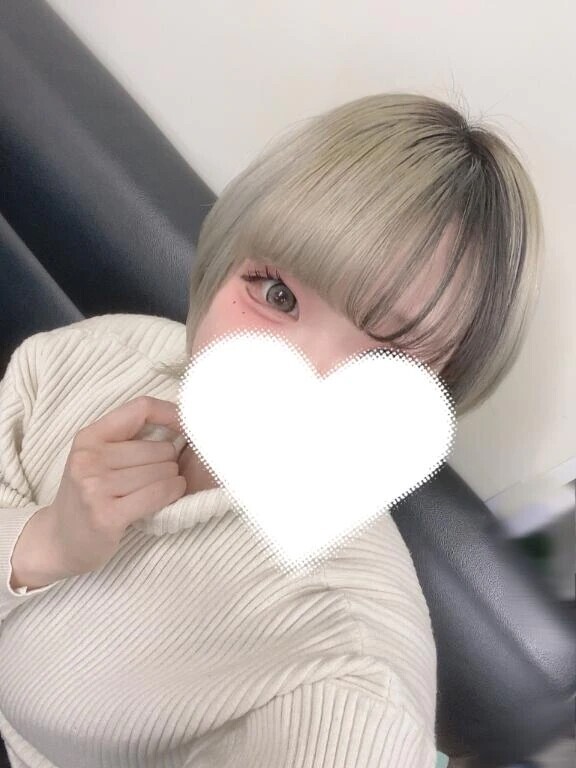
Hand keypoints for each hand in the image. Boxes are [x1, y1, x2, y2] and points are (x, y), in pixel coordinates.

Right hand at [47, 396, 186, 577]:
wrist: (60, 540)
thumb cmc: (90, 494)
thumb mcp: (97, 457)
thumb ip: (128, 436)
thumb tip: (180, 418)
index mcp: (88, 437)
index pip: (140, 408)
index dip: (171, 414)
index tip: (187, 425)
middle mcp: (88, 459)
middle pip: (159, 447)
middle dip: (169, 462)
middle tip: (157, 475)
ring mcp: (95, 487)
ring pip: (163, 472)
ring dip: (171, 480)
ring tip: (158, 488)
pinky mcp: (107, 515)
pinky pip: (158, 493)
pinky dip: (172, 493)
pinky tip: (170, 495)